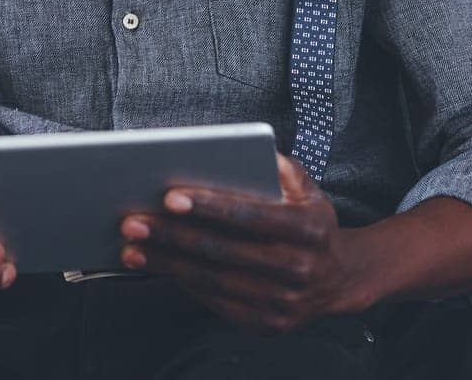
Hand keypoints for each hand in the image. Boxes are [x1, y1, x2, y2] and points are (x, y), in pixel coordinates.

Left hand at [119, 153, 372, 332]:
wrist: (340, 278)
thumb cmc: (309, 221)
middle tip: (132, 220)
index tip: (169, 196)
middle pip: (222, 250)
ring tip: (131, 246)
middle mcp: (299, 269)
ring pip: (213, 280)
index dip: (209, 207)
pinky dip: (182, 283)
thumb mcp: (306, 188)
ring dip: (166, 263)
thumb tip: (244, 147)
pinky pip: (216, 302)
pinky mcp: (268, 324)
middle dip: (172, 235)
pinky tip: (156, 265)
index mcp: (310, 230)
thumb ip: (278, 166)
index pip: (250, 216)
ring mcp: (284, 302)